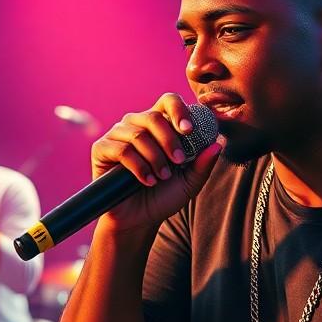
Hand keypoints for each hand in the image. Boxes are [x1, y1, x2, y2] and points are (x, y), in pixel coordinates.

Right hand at [92, 93, 222, 234]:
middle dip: (169, 140)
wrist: (139, 219)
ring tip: (162, 177)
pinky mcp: (102, 148)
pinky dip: (138, 166)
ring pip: (138, 134)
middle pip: (154, 117)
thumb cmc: (164, 195)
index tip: (189, 130)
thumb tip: (219, 143)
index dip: (179, 110)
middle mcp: (138, 124)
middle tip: (178, 161)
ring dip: (155, 158)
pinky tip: (147, 180)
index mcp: (160, 125)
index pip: (168, 102)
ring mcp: (118, 134)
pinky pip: (122, 150)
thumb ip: (203, 163)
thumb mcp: (190, 181)